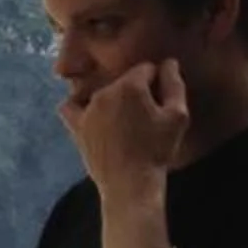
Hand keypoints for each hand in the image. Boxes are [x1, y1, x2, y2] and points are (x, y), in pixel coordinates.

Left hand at [62, 57, 189, 198]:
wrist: (129, 184)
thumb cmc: (157, 150)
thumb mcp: (178, 115)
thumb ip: (174, 84)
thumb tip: (168, 62)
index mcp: (130, 85)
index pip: (147, 69)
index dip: (158, 84)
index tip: (161, 103)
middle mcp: (105, 92)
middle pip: (124, 80)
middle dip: (136, 92)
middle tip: (145, 117)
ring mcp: (87, 109)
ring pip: (103, 92)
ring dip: (114, 100)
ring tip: (124, 123)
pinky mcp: (77, 127)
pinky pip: (70, 107)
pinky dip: (79, 106)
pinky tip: (92, 114)